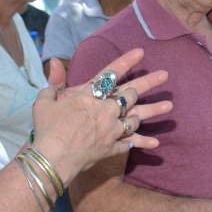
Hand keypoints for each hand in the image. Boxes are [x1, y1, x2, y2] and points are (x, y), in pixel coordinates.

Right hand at [33, 49, 172, 182]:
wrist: (52, 158)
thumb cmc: (46, 129)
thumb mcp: (44, 102)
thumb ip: (53, 82)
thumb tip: (54, 62)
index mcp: (88, 96)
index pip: (109, 74)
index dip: (126, 61)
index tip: (141, 52)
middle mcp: (104, 110)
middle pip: (130, 94)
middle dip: (148, 83)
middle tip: (164, 76)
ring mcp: (110, 129)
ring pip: (135, 117)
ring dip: (151, 111)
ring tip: (167, 105)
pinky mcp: (111, 146)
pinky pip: (130, 142)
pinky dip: (142, 142)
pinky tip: (156, 142)